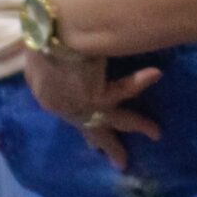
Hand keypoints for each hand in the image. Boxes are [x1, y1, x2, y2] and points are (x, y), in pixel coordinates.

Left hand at [20, 47, 162, 170]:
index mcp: (47, 95)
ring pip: (113, 120)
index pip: (68, 113)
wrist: (44, 33)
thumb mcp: (39, 52)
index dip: (82, 120)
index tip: (91, 134)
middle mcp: (63, 106)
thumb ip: (47, 64)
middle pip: (90, 130)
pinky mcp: (94, 95)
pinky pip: (124, 91)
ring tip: (156, 133)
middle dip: (107, 145)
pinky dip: (138, 83)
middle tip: (121, 163)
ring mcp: (79, 104)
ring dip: (137, 126)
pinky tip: (156, 74)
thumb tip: (53, 63)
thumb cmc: (40, 36)